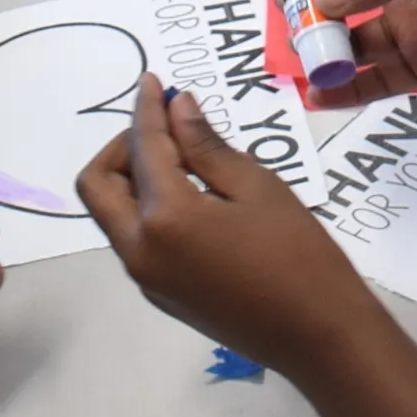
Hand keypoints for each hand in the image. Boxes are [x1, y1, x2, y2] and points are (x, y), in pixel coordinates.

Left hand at [78, 76, 389, 370]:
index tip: (153, 80)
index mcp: (164, 219)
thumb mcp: (257, 187)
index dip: (147, 108)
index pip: (143, 147)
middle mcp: (139, 250)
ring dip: (132, 179)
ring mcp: (146, 278)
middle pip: (97, 185)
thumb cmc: (298, 254)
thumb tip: (176, 108)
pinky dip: (148, 208)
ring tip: (185, 158)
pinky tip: (193, 197)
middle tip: (166, 129)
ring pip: (112, 214)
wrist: (319, 337)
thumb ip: (206, 146)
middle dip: (121, 147)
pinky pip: (135, 239)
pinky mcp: (161, 294)